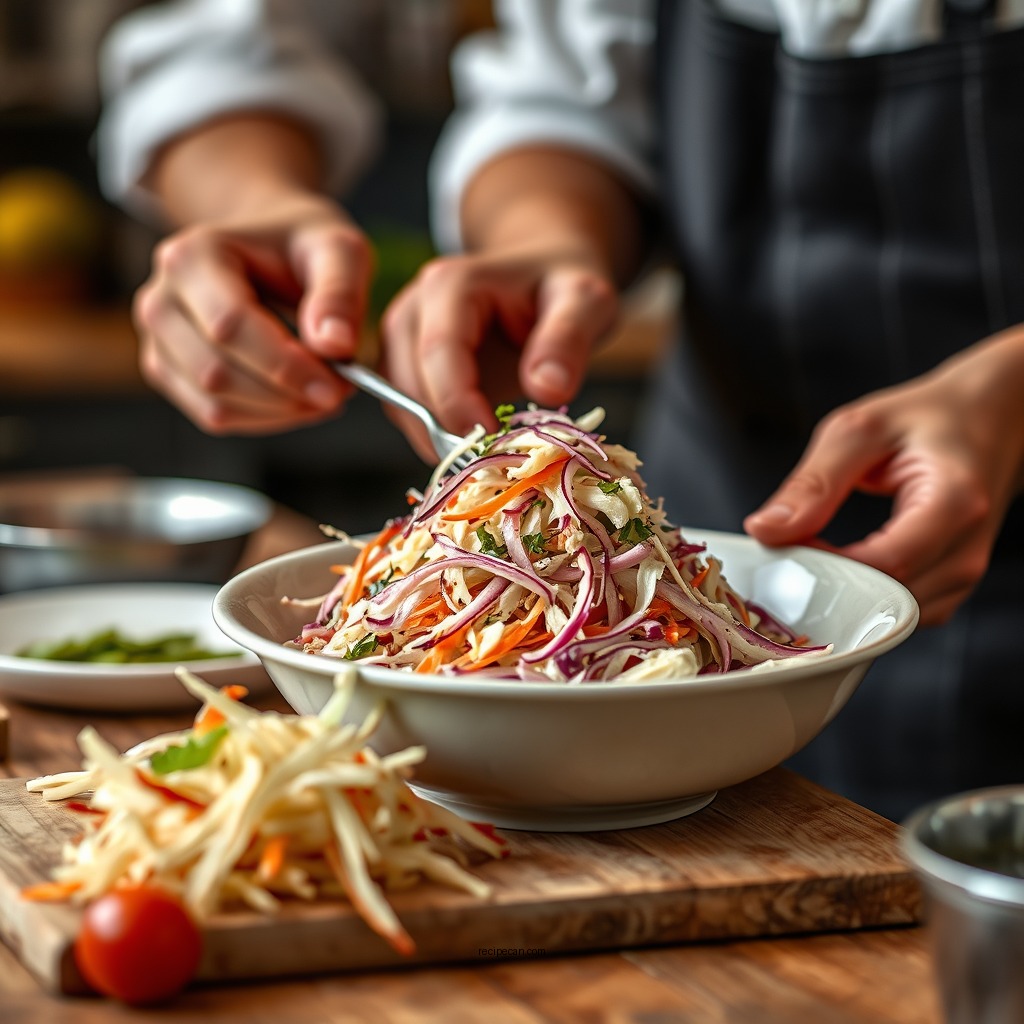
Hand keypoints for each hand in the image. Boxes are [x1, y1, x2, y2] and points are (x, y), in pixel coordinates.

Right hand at [133, 193, 370, 434]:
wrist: (269, 248)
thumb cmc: (302, 247)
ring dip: (279, 412)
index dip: (285, 366)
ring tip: (324, 392)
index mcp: (193, 256)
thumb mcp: (337, 250)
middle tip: (339, 392)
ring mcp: (157, 339)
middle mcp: (161, 298)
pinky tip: (297, 399)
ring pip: (215, 403)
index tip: (337, 387)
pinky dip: (264, 418)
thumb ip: (339, 293)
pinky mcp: (168, 372)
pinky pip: (214, 416)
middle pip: (218, 373)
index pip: (230, 326)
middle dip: (286, 394)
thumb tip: (335, 345)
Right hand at [379, 247, 618, 460]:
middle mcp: (413, 310)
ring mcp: (401, 341)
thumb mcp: (584, 300)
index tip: (492, 443)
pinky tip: (476, 444)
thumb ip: (568, 338)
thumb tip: (547, 389)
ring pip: (400, 405)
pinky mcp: (404, 368)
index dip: (458, 403)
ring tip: (490, 454)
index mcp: (451, 285)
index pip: (438, 351)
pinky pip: (405, 413)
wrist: (544, 276)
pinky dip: (435, 437)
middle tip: (498, 460)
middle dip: (449, 429)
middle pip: (410, 384)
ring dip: (438, 438)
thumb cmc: (562, 285)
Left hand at [744, 330, 1023, 625]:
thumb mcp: (859, 431)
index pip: (882, 565)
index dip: (825, 567)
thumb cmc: (926, 417)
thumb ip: (813, 483)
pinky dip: (866, 600)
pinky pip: (902, 614)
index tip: (786, 547)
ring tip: (816, 556)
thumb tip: (765, 529)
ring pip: (893, 617)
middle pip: (887, 600)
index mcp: (953, 503)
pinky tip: (841, 569)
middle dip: (829, 586)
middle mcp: (967, 548)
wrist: (989, 415)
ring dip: (846, 596)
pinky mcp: (955, 584)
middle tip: (792, 555)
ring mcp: (967, 573)